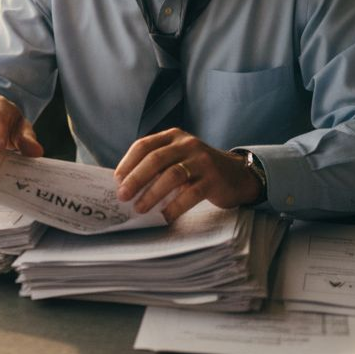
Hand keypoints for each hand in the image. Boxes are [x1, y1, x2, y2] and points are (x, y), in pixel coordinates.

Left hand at [113, 129, 261, 222]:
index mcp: (173, 136)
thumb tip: (126, 185)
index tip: (116, 180)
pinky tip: (164, 217)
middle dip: (136, 179)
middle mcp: (187, 144)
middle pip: (155, 159)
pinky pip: (190, 193)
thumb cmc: (199, 169)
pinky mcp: (213, 179)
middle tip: (122, 196)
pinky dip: (174, 206)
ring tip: (140, 208)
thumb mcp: (178, 158)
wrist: (237, 175)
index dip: (128, 163)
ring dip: (152, 193)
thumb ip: (158, 165)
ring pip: (172, 175)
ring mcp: (202, 160)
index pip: (144, 145)